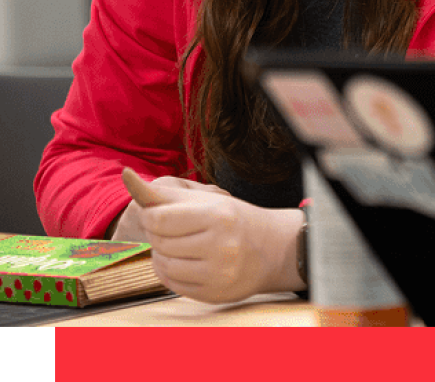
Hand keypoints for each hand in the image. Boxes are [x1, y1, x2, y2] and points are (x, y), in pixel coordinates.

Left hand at [119, 167, 303, 303]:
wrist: (273, 249)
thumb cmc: (233, 219)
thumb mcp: (205, 199)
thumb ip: (163, 193)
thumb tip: (126, 175)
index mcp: (218, 215)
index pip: (158, 218)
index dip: (152, 217)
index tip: (162, 215)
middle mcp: (221, 245)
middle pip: (159, 242)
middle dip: (159, 236)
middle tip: (176, 231)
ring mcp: (219, 272)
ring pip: (163, 265)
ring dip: (162, 255)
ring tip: (180, 247)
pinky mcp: (214, 293)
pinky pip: (172, 284)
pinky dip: (170, 273)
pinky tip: (185, 262)